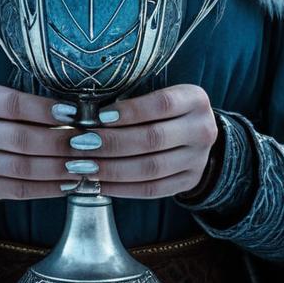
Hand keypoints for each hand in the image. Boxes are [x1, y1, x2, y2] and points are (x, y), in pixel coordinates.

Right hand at [0, 83, 91, 200]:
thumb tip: (81, 113)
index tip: (75, 113)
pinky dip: (49, 188)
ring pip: (22, 167)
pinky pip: (21, 190)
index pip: (13, 105)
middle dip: (59, 142)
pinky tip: (71, 183)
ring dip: (59, 167)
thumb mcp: (12, 99)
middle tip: (89, 142)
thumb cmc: (6, 115)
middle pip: (20, 138)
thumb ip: (38, 103)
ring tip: (85, 165)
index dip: (45, 110)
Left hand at [86, 84, 219, 199]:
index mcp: (195, 100)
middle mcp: (202, 129)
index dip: (130, 111)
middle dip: (112, 143)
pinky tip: (100, 183)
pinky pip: (152, 190)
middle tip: (81, 144)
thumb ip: (132, 99)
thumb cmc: (165, 108)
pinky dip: (122, 188)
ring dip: (112, 169)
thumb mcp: (159, 92)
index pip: (161, 104)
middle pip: (153, 139)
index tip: (99, 116)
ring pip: (151, 168)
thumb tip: (87, 113)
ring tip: (84, 166)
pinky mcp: (189, 182)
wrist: (196, 132)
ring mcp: (198, 159)